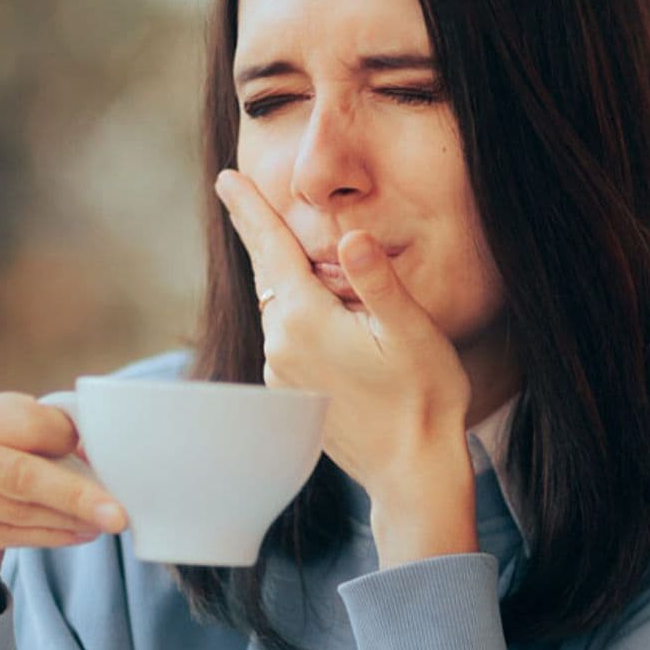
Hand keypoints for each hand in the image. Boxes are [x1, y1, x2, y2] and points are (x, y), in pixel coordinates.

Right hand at [0, 387, 126, 629]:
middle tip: (118, 512)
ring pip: (11, 509)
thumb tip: (102, 447)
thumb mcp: (3, 442)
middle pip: (16, 471)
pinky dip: (47, 537)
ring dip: (66, 519)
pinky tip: (76, 535)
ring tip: (102, 523)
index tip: (98, 455)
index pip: (20, 419)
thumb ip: (40, 436)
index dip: (63, 438)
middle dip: (75, 494)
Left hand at [214, 169, 476, 563]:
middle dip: (260, 235)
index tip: (226, 179)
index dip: (250, 209)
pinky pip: (287, 338)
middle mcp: (281, 346)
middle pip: (270, 274)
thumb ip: (378, 279)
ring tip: (299, 256)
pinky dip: (297, 315)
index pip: (272, 249)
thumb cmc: (424, 397)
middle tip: (237, 194)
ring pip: (280, 308)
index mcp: (306, 320)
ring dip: (287, 281)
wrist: (413, 471)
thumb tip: (351, 236)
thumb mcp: (411, 331)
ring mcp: (282, 374)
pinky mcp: (292, 394)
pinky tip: (321, 315)